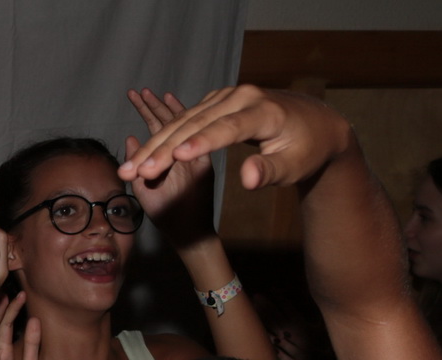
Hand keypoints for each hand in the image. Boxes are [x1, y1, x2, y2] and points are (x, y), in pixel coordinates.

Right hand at [120, 85, 353, 193]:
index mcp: (263, 111)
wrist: (312, 124)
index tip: (174, 158)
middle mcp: (241, 97)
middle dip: (162, 150)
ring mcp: (226, 97)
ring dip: (154, 146)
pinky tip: (143, 158)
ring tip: (129, 170)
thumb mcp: (293, 166)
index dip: (200, 143)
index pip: (227, 128)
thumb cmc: (305, 149)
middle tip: (134, 173)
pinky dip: (163, 139)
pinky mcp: (216, 103)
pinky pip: (184, 120)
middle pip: (194, 124)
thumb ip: (269, 172)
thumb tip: (248, 180)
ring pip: (183, 121)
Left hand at [123, 89, 215, 248]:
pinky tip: (173, 101)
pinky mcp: (201, 161)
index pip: (155, 129)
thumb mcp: (145, 189)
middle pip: (164, 123)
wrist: (189, 233)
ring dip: (161, 108)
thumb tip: (130, 139)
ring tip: (148, 92)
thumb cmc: (167, 215)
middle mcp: (178, 153)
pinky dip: (183, 119)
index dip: (145, 112)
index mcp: (165, 159)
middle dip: (149, 106)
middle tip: (136, 90)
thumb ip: (139, 164)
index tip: (134, 95)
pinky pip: (193, 137)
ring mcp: (191, 155)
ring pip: (177, 125)